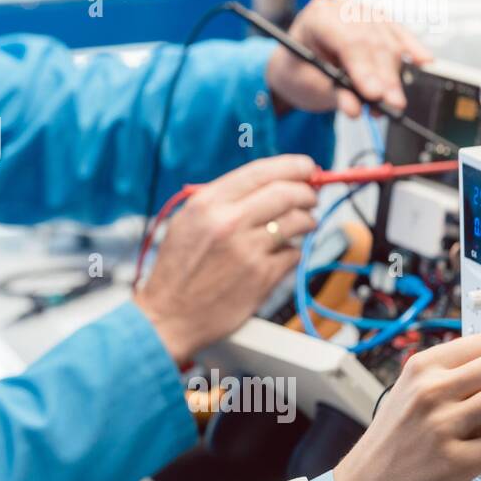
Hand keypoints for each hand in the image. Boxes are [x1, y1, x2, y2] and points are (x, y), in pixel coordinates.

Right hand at [134, 154, 318, 363]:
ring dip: (307, 221)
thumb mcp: (187, 221)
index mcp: (207, 204)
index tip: (307, 167)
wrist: (169, 315)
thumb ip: (222, 200)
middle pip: (287, 193)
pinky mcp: (262, 277)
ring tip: (302, 225)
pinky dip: (293, 252)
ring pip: (298, 222)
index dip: (292, 166)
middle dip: (307, 192)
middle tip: (311, 197)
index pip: (261, 172)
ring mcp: (248, 250)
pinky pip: (294, 254)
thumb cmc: (178, 269)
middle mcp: (228, 222)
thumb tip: (268, 183)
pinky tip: (280, 255)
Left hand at [265, 0, 431, 116]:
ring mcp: (363, 11)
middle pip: (372, 42)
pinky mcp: (379, 21)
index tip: (374, 94)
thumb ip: (334, 94)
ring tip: (392, 104)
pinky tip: (424, 61)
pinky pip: (399, 34)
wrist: (299, 63)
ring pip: (388, 42)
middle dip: (384, 77)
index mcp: (318, 16)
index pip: (348, 40)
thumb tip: (355, 108)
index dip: (364, 69)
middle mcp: (343, 7)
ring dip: (394, 76)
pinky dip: (412, 50)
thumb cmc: (299, 71)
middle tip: (391, 104)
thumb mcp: (309, 85)